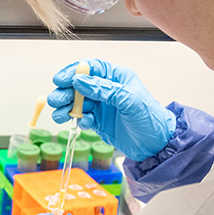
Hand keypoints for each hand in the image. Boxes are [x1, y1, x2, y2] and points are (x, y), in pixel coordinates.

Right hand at [48, 59, 176, 160]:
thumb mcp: (129, 100)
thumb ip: (104, 89)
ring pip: (77, 101)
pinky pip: (82, 116)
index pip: (90, 68)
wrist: (157, 146)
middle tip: (56, 100)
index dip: (73, 71)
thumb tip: (80, 81)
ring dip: (67, 107)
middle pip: (79, 85)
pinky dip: (79, 120)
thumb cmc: (150, 119)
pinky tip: (84, 123)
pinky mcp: (98, 121)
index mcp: (117, 78)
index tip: (61, 80)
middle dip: (66, 92)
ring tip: (60, 115)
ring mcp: (102, 105)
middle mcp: (107, 89)